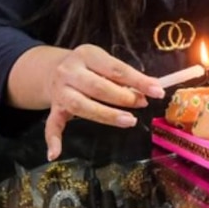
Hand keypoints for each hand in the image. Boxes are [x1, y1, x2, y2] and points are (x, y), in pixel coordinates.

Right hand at [43, 44, 164, 160]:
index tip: (157, 91)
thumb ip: (125, 76)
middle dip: (124, 98)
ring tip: (129, 121)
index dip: (138, 81)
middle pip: (98, 87)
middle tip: (142, 104)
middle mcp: (70, 72)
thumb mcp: (104, 62)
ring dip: (107, 115)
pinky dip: (53, 140)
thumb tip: (153, 88)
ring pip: (81, 106)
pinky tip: (56, 153)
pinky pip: (51, 125)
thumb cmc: (89, 67)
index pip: (116, 69)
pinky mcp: (53, 109)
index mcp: (87, 55)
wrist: (52, 69)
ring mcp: (59, 91)